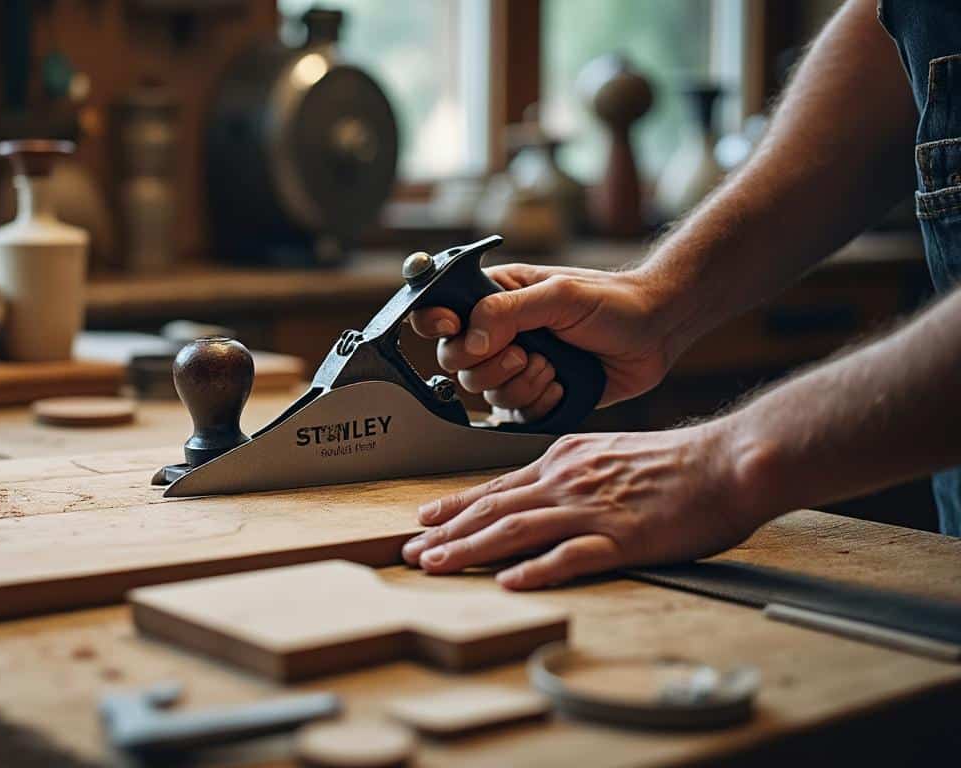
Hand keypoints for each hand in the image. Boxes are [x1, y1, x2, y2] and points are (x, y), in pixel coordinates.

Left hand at [401, 421, 777, 588]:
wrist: (729, 459)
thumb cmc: (680, 462)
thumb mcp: (612, 452)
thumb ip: (577, 471)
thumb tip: (548, 487)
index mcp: (566, 460)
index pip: (499, 486)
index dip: (458, 505)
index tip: (426, 519)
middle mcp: (568, 482)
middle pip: (494, 509)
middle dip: (448, 531)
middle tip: (411, 551)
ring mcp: (592, 509)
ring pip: (516, 530)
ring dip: (470, 549)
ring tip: (436, 565)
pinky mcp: (621, 537)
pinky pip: (570, 556)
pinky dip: (536, 570)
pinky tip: (509, 582)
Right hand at [409, 264, 675, 420]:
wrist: (655, 332)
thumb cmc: (612, 302)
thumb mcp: (559, 295)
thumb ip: (506, 311)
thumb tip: (469, 338)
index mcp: (492, 298)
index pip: (437, 310)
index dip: (435, 323)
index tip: (452, 326)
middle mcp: (496, 333)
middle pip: (455, 363)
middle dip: (491, 364)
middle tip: (526, 352)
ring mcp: (513, 367)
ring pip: (483, 394)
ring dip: (520, 385)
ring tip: (553, 367)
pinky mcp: (533, 396)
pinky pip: (512, 416)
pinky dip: (537, 405)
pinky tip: (561, 386)